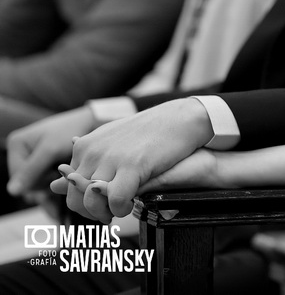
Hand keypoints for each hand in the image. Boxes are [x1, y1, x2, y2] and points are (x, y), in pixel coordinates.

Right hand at [7, 106, 96, 197]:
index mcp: (16, 144)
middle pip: (26, 180)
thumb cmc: (70, 131)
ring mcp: (30, 155)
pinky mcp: (41, 160)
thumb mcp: (50, 150)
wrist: (89, 121)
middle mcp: (19, 149)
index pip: (18, 177)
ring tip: (65, 167)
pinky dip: (54, 177)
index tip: (57, 172)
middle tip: (63, 170)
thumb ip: (31, 170)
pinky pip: (43, 177)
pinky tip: (65, 170)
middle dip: (44, 180)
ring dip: (50, 180)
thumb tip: (11, 192)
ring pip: (35, 181)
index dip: (38, 181)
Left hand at [58, 98, 212, 221]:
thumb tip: (55, 181)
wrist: (181, 117)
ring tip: (121, 209)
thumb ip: (86, 161)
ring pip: (92, 202)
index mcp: (84, 145)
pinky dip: (122, 209)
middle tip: (109, 214)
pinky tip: (132, 204)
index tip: (102, 205)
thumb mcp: (111, 142)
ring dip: (105, 214)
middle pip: (75, 198)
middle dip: (90, 213)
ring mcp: (111, 157)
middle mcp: (92, 151)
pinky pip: (116, 200)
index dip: (83, 203)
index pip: (69, 187)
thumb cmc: (149, 131)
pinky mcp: (132, 165)